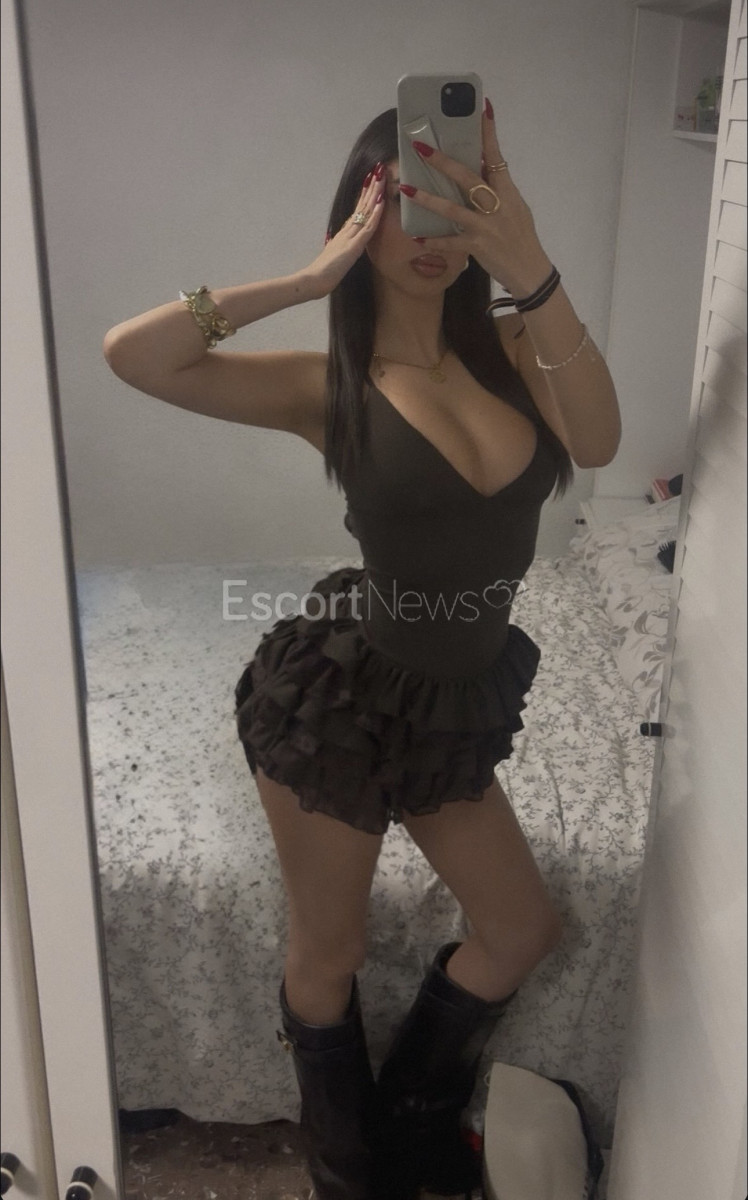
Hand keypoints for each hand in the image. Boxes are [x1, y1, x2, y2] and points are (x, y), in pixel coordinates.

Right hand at [305, 166, 386, 297]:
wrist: (315, 279)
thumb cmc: (324, 272)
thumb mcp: (336, 255)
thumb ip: (341, 246)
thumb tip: (343, 241)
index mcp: (345, 232)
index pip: (358, 209)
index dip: (364, 194)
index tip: (371, 179)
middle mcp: (348, 230)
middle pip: (362, 205)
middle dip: (371, 187)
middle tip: (378, 168)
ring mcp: (351, 236)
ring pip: (366, 211)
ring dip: (374, 193)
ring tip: (381, 175)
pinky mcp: (355, 246)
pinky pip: (368, 227)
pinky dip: (375, 213)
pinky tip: (382, 201)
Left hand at [401, 102, 551, 297]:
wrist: (530, 271)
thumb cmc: (521, 237)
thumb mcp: (515, 207)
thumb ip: (497, 189)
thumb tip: (478, 168)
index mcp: (507, 191)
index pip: (495, 156)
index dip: (488, 132)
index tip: (482, 108)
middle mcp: (497, 205)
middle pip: (467, 178)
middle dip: (443, 162)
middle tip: (421, 148)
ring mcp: (487, 226)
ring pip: (453, 208)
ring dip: (427, 199)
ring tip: (405, 188)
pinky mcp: (478, 247)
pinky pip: (451, 242)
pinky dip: (433, 240)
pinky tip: (417, 236)